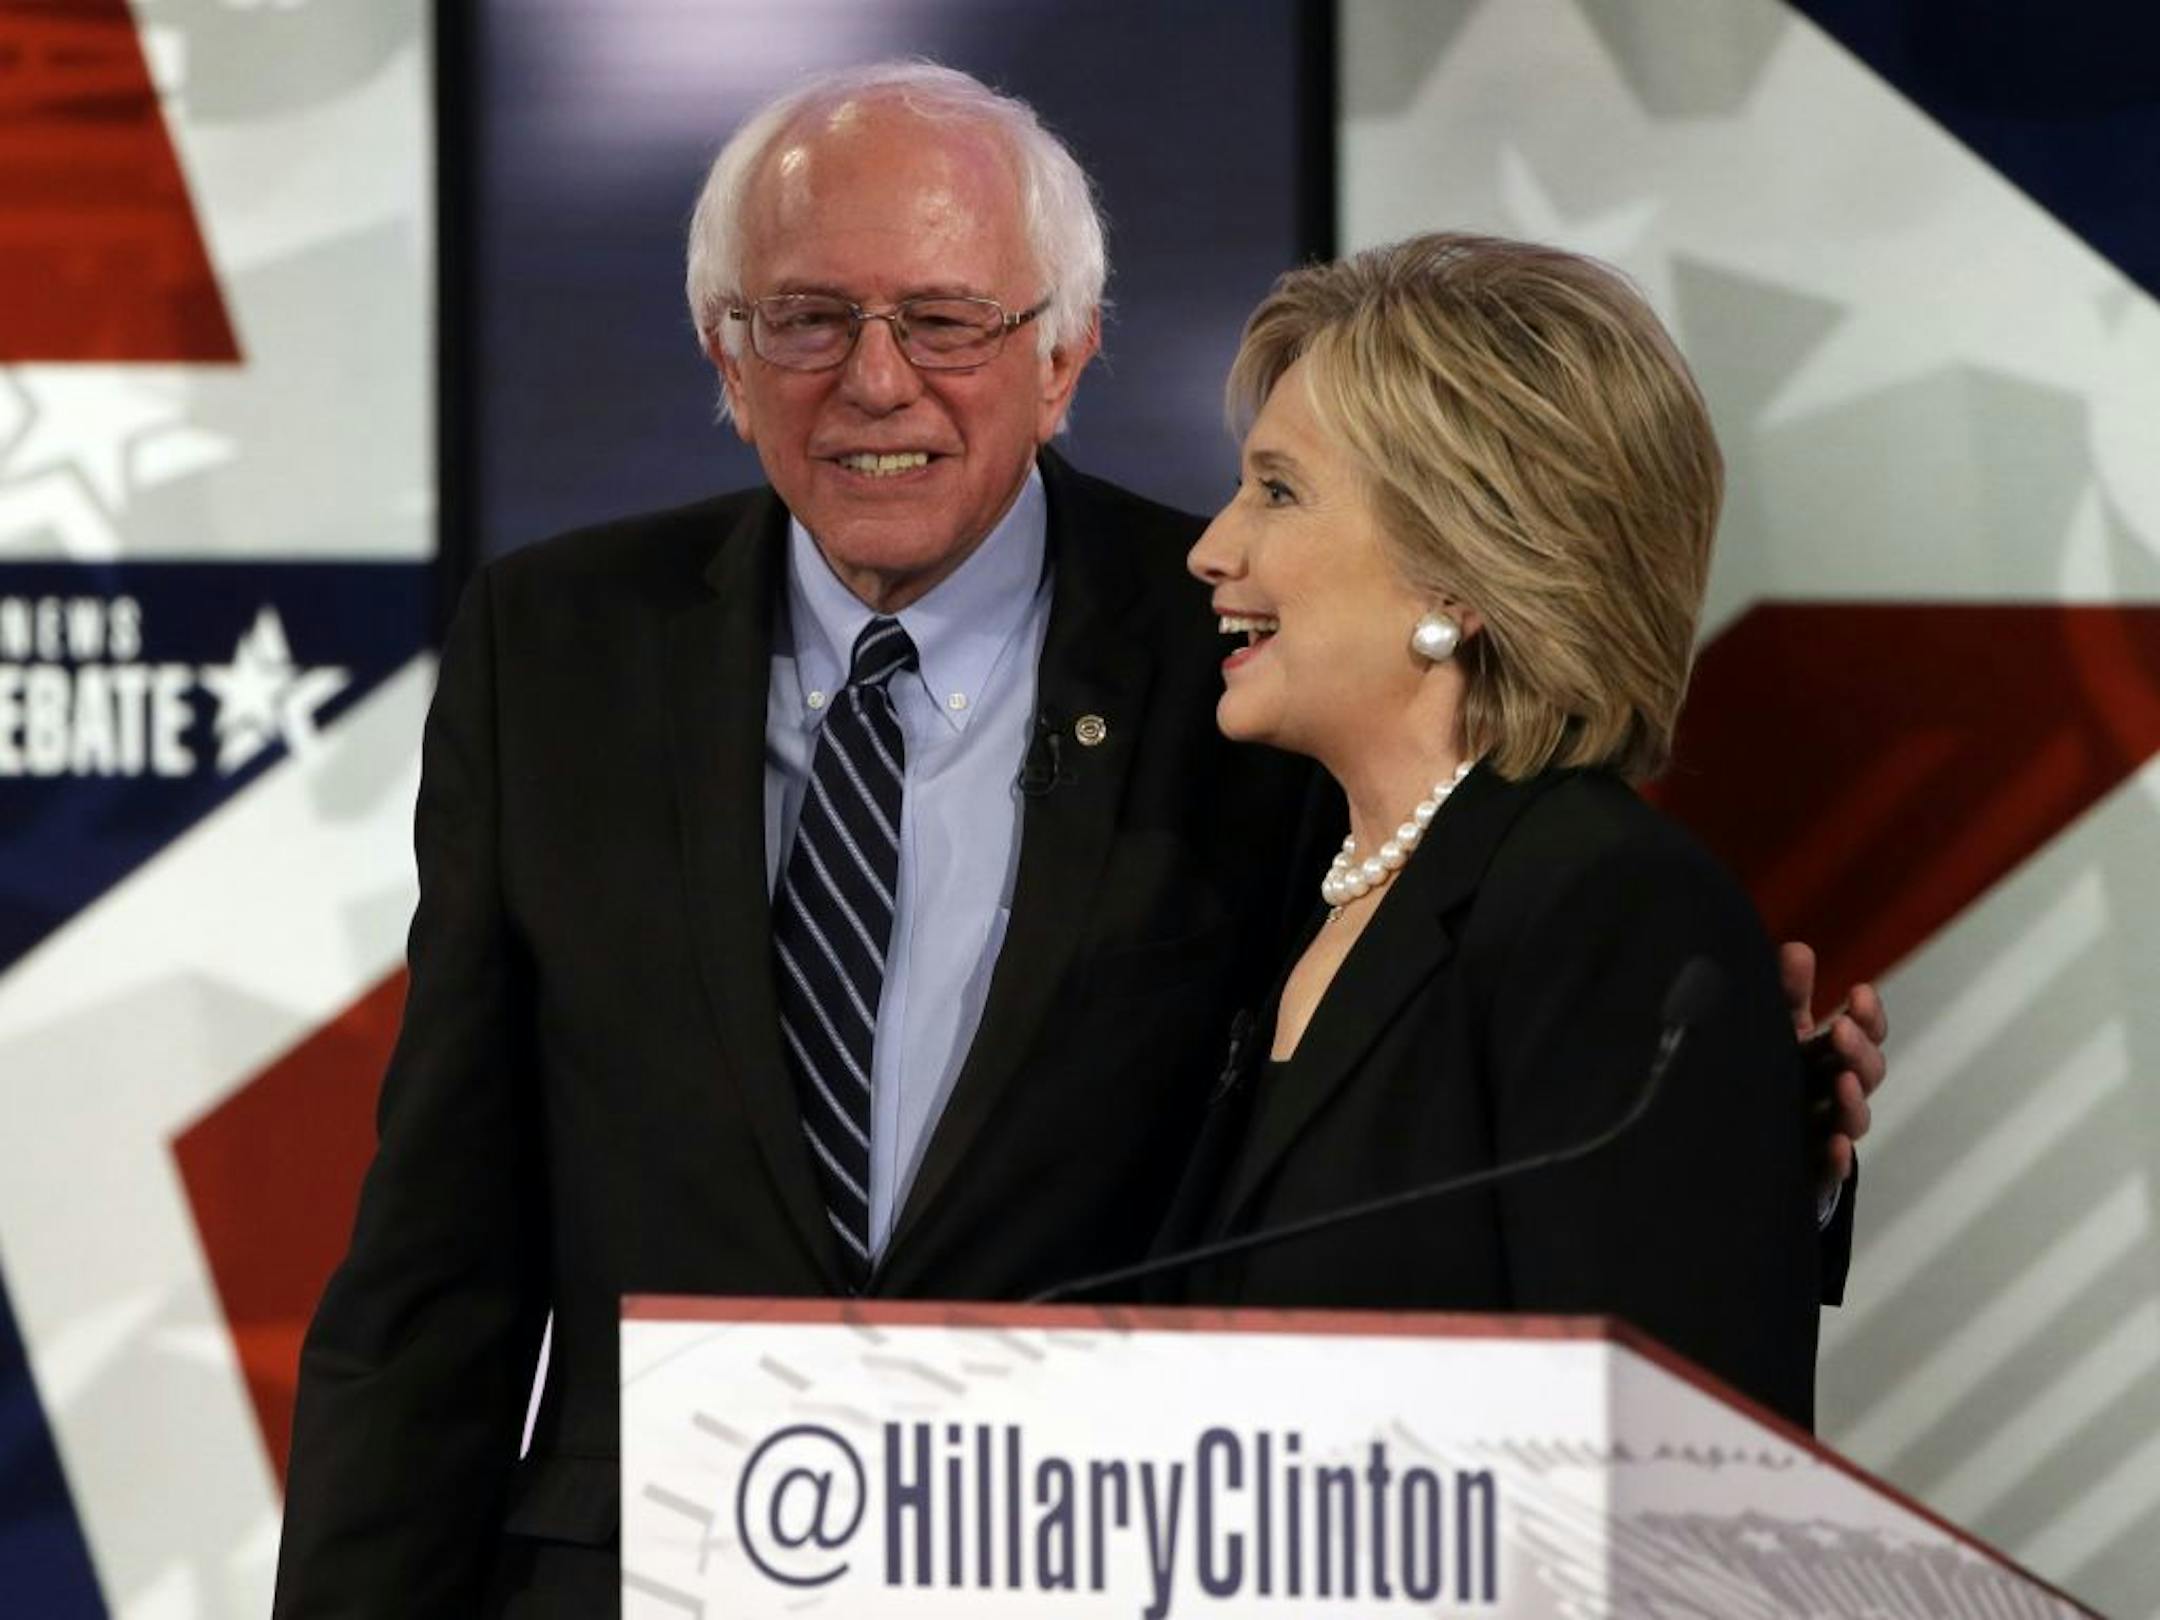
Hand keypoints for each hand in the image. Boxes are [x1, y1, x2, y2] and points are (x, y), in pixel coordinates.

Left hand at [1779, 942, 1887, 1195]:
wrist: (1732, 1135)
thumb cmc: (1766, 1067)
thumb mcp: (1775, 1025)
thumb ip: (1787, 991)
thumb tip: (1798, 949)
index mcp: (1830, 1053)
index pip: (1865, 1033)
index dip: (1869, 1015)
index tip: (1858, 994)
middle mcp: (1834, 1090)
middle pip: (1867, 1072)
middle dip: (1859, 1050)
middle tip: (1843, 1029)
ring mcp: (1824, 1128)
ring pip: (1854, 1117)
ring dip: (1853, 1100)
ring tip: (1842, 1081)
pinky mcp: (1807, 1166)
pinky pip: (1829, 1169)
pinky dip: (1836, 1158)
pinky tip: (1834, 1146)